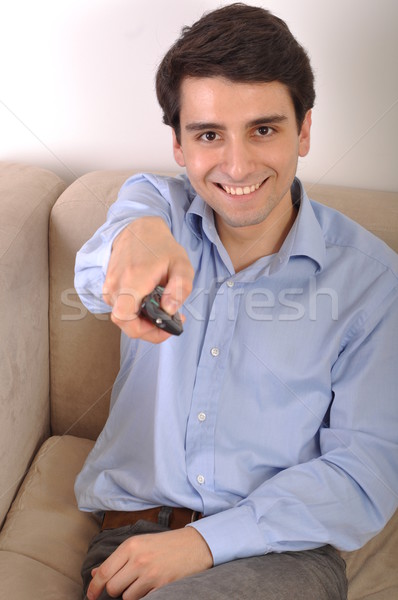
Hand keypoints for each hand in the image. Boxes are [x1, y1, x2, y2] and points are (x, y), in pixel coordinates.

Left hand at [86, 526, 212, 599]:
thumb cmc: (164, 544)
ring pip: (127, 597)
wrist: (193, 545)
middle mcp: (138, 559)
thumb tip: (94, 574)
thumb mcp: (139, 544)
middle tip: (124, 584)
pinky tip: (150, 587)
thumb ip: (117, 559)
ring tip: (141, 583)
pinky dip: (143, 597)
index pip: (104, 572)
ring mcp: (150, 574)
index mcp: (130, 546)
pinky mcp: (162, 586)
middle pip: (112, 587)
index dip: (94, 588)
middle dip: (115, 590)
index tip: (91, 596)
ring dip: (130, 594)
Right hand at [102, 217, 193, 341]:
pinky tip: (151, 305)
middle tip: (168, 322)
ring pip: (123, 317)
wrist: (138, 231)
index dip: (145, 331)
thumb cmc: (161, 247)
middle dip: (148, 329)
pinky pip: (120, 308)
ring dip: (142, 321)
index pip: (125, 318)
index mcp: (133, 280)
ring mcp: (109, 286)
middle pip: (125, 323)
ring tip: (162, 310)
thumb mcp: (182, 265)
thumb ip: (180, 289)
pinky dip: (136, 312)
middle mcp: (115, 285)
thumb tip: (169, 310)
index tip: (164, 328)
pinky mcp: (108, 288)